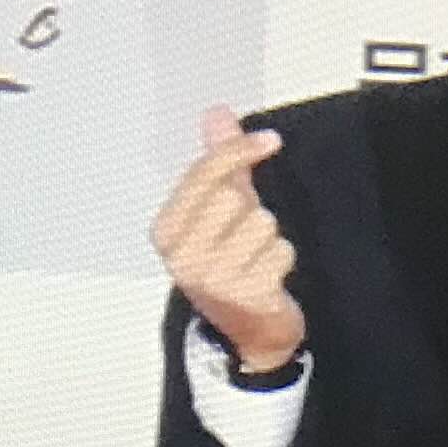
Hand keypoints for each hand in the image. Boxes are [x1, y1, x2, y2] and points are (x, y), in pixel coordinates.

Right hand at [151, 102, 305, 372]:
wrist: (249, 334)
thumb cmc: (230, 265)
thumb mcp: (217, 212)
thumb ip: (218, 163)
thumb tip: (216, 112)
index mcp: (165, 231)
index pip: (203, 173)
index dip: (238, 151)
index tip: (269, 140)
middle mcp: (182, 256)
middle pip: (235, 198)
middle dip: (251, 211)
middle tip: (244, 237)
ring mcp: (213, 280)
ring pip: (262, 223)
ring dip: (269, 238)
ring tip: (255, 260)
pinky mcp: (246, 296)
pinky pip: (281, 251)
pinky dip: (282, 259)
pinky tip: (268, 277)